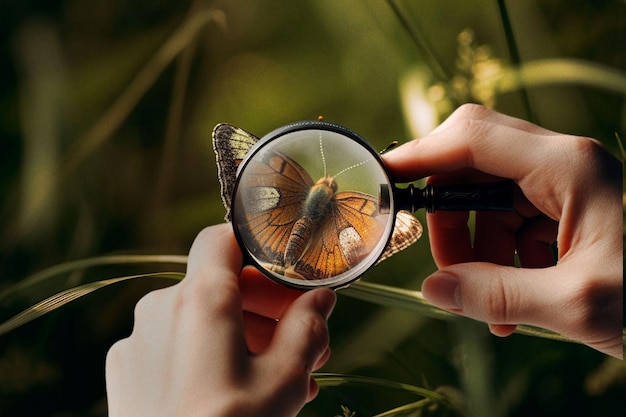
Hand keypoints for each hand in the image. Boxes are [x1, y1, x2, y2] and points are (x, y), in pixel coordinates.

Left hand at [105, 224, 335, 416]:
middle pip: (217, 284)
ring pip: (197, 318)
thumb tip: (322, 299)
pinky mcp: (125, 369)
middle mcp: (158, 309)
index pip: (223, 238)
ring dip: (239, 334)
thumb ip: (308, 329)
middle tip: (298, 337)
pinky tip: (232, 389)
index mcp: (199, 300)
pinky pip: (172, 344)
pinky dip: (204, 353)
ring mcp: (136, 340)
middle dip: (263, 305)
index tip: (286, 277)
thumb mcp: (285, 382)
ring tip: (276, 374)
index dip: (257, 250)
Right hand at [384, 104, 622, 357]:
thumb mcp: (578, 304)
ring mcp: (564, 183)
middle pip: (471, 165)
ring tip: (492, 309)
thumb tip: (431, 290)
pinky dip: (498, 260)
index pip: (470, 137)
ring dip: (475, 251)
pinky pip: (509, 222)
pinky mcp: (565, 207)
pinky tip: (513, 306)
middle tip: (445, 271)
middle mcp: (563, 162)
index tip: (380, 181)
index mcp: (567, 165)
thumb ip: (496, 295)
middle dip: (447, 219)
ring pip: (486, 200)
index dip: (417, 154)